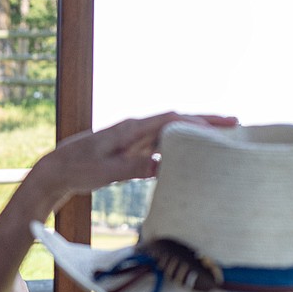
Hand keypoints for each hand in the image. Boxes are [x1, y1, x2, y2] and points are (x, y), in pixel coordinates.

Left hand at [35, 112, 238, 201]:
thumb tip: (161, 165)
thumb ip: (132, 167)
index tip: (223, 125)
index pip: (171, 119)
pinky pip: (162, 146)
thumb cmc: (77, 169)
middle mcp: (136, 130)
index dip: (198, 120)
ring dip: (196, 133)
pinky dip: (180, 147)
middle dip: (206, 121)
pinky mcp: (131, 151)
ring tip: (224, 136)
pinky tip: (193, 154)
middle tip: (236, 123)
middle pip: (177, 121)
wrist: (56, 170)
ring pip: (172, 133)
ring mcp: (134, 140)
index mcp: (131, 129)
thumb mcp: (104, 172)